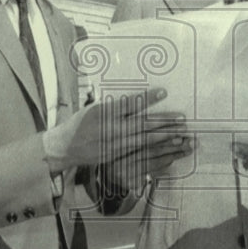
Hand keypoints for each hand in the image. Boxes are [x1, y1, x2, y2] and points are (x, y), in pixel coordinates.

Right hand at [44, 88, 191, 174]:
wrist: (65, 147)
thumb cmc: (80, 123)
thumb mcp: (94, 107)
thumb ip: (115, 104)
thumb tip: (138, 98)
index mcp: (105, 113)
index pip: (130, 104)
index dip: (148, 99)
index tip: (164, 93)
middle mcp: (111, 129)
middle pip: (142, 125)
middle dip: (163, 122)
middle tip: (182, 118)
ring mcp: (115, 145)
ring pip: (144, 140)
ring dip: (163, 137)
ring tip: (180, 133)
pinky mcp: (117, 156)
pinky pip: (139, 153)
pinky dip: (154, 151)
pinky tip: (167, 148)